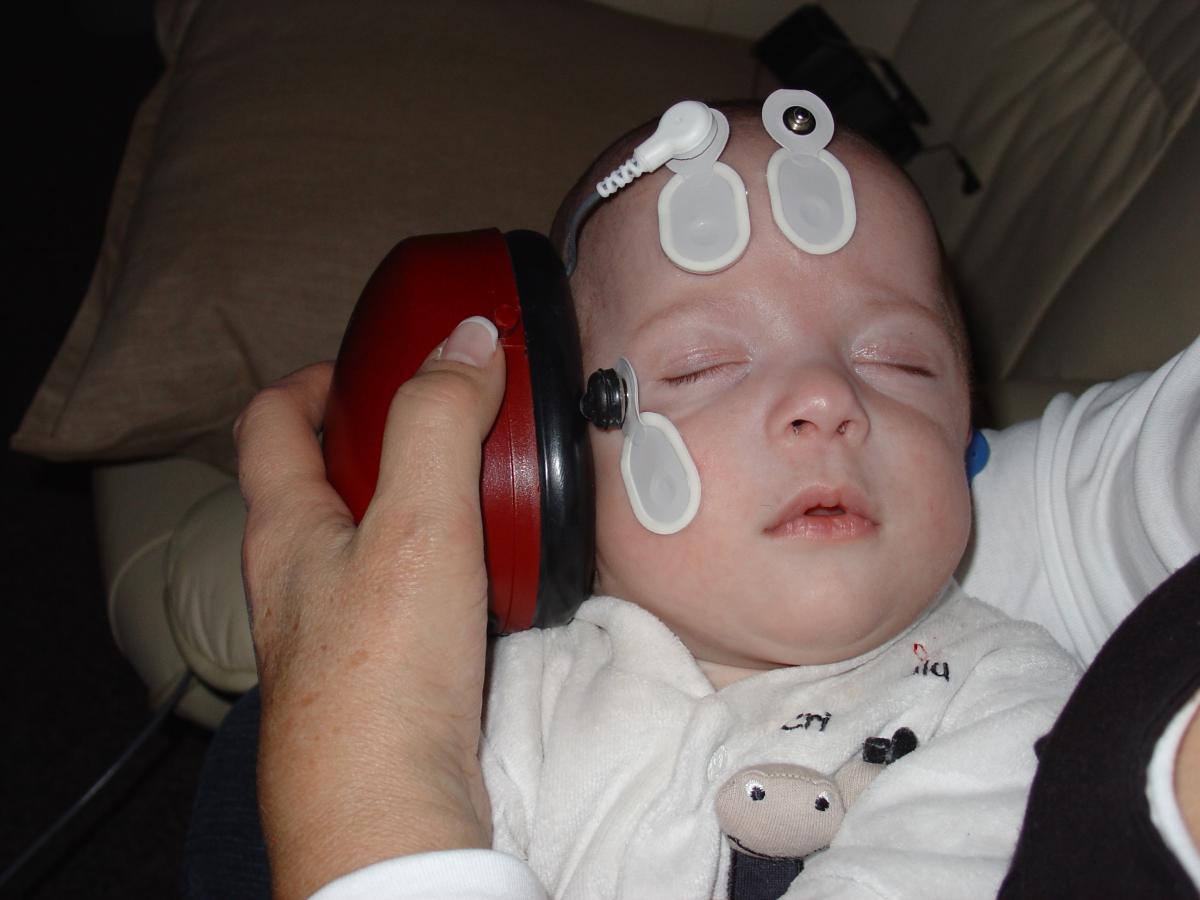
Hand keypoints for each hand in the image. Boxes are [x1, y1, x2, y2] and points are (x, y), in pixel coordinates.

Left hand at [234, 317, 504, 897]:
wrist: (387, 814)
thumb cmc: (383, 670)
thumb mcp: (417, 524)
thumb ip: (438, 423)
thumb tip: (469, 337)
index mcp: (284, 529)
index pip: (270, 423)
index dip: (314, 380)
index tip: (370, 362)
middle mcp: (292, 579)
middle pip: (315, 482)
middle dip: (372, 442)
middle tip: (443, 424)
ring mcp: (328, 634)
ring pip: (359, 545)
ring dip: (408, 508)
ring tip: (475, 492)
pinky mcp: (372, 679)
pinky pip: (396, 600)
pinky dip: (434, 571)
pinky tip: (485, 581)